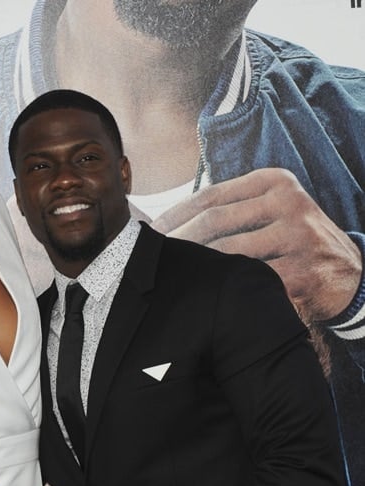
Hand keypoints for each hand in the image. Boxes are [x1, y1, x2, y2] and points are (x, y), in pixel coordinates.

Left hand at [152, 168, 361, 321]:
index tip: (149, 233)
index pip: (210, 195)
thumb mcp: (268, 211)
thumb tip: (165, 223)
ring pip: (228, 251)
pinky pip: (249, 279)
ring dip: (195, 266)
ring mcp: (299, 234)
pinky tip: (201, 295)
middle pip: (215, 221)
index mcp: (274, 181)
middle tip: (150, 258)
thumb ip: (229, 210)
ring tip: (170, 275)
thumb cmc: (291, 241)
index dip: (174, 215)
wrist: (348, 273)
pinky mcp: (304, 270)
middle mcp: (289, 200)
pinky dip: (221, 287)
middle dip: (177, 241)